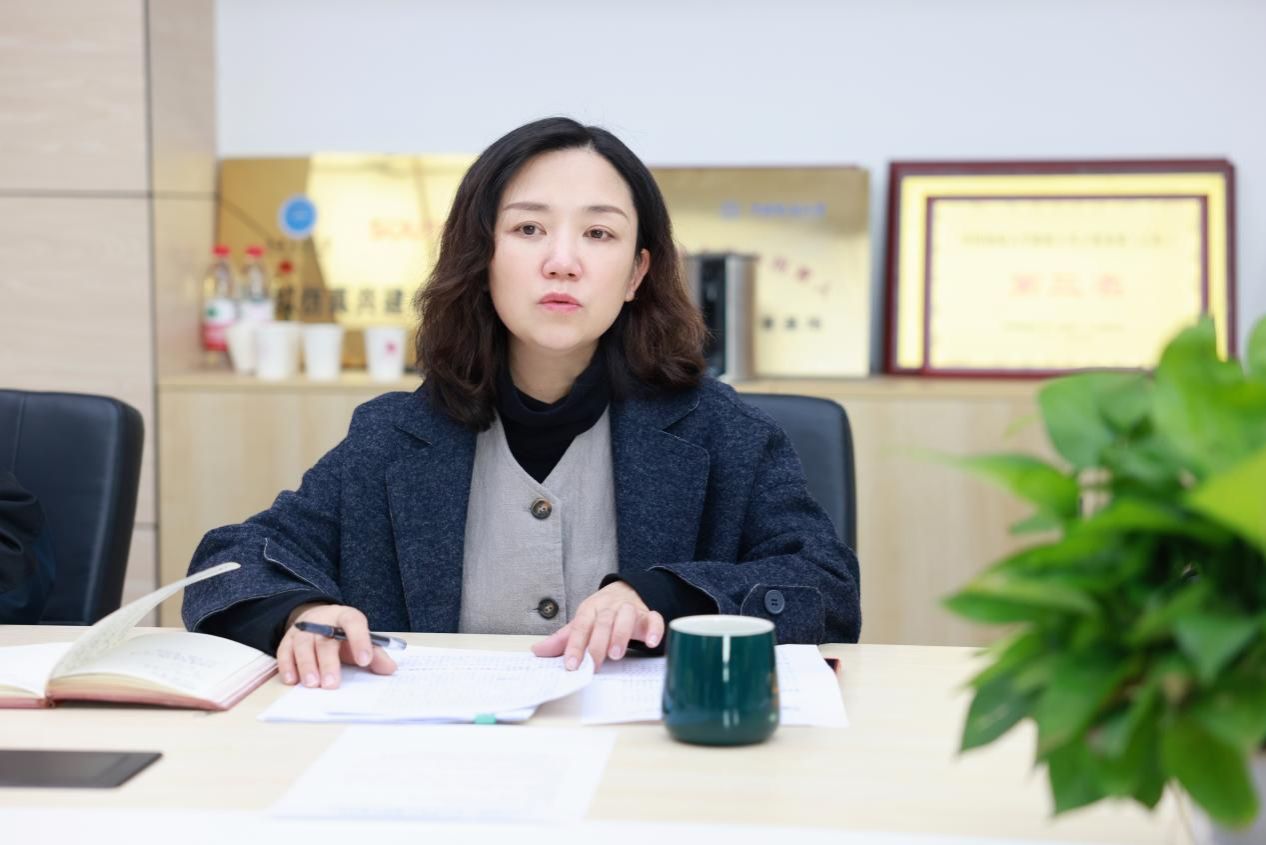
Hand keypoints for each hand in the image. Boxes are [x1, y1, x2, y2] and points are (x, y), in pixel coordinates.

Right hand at [276, 603, 396, 688]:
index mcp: (345, 617)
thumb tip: (390, 668)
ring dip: (307, 666)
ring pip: (303, 645)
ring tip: (313, 684)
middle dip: (328, 663)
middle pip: (325, 640)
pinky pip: (284, 652)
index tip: (365, 661)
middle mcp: (322, 621)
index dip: (360, 641)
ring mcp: (303, 629)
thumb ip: (375, 653)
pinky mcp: (287, 640)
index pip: (354, 624)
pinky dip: (287, 666)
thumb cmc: (342, 634)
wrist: (317, 619)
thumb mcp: (360, 640)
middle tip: (332, 684)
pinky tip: (292, 680)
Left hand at [531, 581, 664, 670]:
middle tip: (594, 662)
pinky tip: (651, 642)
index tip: (570, 664)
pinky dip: (655, 630)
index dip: (574, 645)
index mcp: (590, 610)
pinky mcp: (648, 616)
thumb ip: (562, 640)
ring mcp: (630, 610)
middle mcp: (609, 608)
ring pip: (626, 616)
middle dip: (598, 643)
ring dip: (621, 634)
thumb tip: (537, 651)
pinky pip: (655, 619)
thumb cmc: (601, 613)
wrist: (627, 591)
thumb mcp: (581, 623)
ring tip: (616, 654)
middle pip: (602, 622)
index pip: (580, 626)